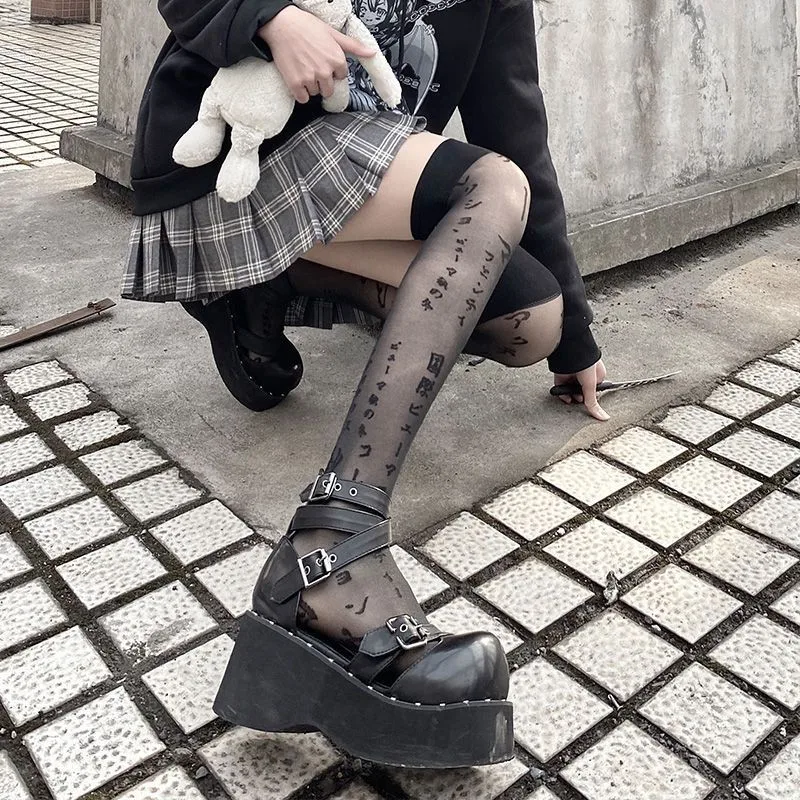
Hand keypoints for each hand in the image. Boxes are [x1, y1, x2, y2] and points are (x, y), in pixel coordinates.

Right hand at [259, 6, 375, 102]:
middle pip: (329, 89)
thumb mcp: (333, 33)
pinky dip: (300, 92)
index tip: (323, 60)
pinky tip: (297, 79)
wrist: (281, 24)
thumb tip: (372, 53)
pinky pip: (303, 99)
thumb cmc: (306, 26)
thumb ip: (354, 46)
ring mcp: (310, 78)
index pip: (340, 76)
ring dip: (310, 85)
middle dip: (323, 81)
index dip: (332, 70)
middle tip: (312, 66)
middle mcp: (325, 71)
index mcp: (337, 59)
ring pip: (316, 93)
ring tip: (303, 68)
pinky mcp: (295, 84)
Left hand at [553, 359, 609, 420]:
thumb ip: (593, 403)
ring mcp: (572, 376)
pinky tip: (564, 396)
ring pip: (570, 391)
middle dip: (580, 397)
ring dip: (571, 396)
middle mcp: (584, 375)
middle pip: (581, 392)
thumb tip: (604, 418)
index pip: (593, 392)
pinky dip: (562, 394)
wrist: (571, 353)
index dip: (590, 398)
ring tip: (572, 397)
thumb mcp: (591, 386)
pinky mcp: (561, 376)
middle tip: (579, 398)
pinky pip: (561, 388)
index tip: (588, 401)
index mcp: (596, 375)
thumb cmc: (587, 364)